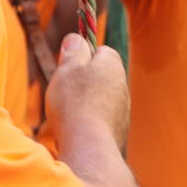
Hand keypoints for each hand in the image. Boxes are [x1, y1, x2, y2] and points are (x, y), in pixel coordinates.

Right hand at [46, 32, 129, 149]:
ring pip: (96, 100)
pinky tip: (73, 132)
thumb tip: (75, 39)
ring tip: (66, 116)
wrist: (90, 146)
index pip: (99, 51)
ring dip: (81, 106)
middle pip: (96, 77)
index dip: (80, 57)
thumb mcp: (68, 68)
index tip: (68, 67)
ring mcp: (122, 109)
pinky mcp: (118, 130)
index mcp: (112, 64)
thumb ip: (73, 51)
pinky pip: (97, 121)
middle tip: (64, 93)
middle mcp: (122, 85)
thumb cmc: (75, 102)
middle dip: (79, 84)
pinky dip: (86, 124)